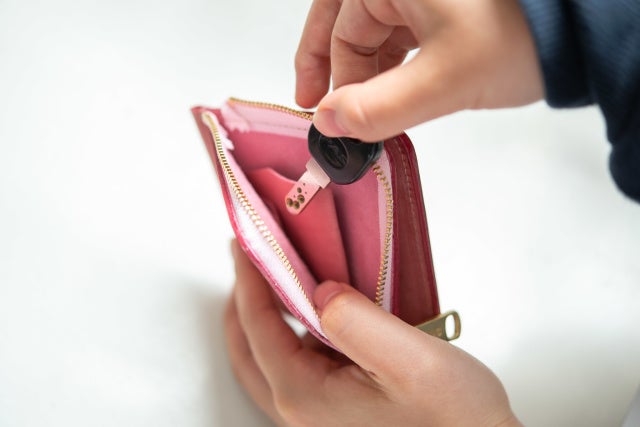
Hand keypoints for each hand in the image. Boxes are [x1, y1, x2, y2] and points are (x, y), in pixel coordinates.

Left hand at [225, 240, 521, 425]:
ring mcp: (318, 411)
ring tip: (278, 278)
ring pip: (272, 356)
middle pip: (250, 347)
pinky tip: (316, 311)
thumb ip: (357, 321)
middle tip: (248, 260)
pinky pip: (299, 364)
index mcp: (306, 394)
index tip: (244, 242)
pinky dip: (294, 332)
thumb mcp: (410, 361)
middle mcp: (303, 408)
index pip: (258, 325)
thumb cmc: (453, 420)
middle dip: (244, 301)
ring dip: (268, 316)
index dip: (248, 278)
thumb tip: (320, 290)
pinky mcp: (336, 407)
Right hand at [295, 0, 543, 140]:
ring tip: (365, 113)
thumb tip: (329, 124)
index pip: (340, 29)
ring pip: (375, 28)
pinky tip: (394, 90)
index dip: (329, 79)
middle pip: (348, 22)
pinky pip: (402, 30)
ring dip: (367, 70)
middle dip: (338, 70)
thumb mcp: (443, 80)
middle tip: (323, 111)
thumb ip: (378, 108)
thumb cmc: (520, 37)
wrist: (584, 29)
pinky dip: (393, 62)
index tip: (325, 119)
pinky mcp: (444, 4)